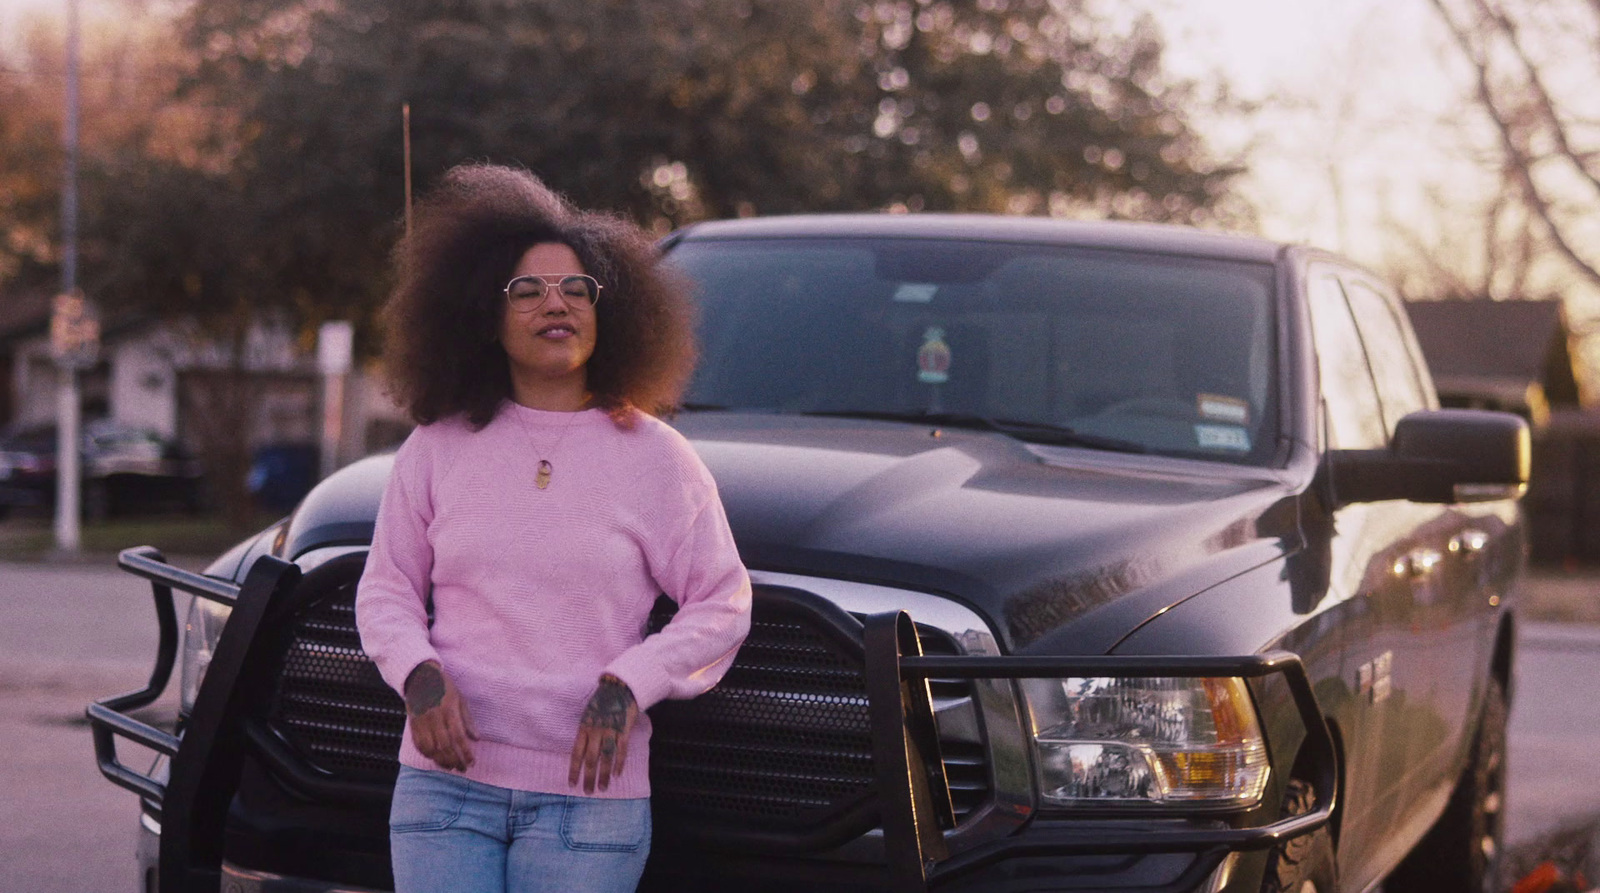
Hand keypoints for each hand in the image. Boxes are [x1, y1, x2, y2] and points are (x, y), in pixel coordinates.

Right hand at [403, 661, 478, 771]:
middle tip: (463, 769)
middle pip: (445, 746)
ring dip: (441, 761)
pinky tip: (435, 759)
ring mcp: (422, 722)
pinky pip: (419, 745)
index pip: (458, 737)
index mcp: (449, 710)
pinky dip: (427, 755)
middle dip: (455, 760)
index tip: (472, 762)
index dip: (465, 752)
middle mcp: (435, 718)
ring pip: (431, 749)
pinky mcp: (413, 725)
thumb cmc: (444, 688)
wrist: (419, 678)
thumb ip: (467, 720)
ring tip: (451, 767)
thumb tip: (476, 739)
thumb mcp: (460, 699)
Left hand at [568, 674, 638, 793]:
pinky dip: (619, 764)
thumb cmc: (602, 702)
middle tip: (587, 792)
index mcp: (584, 728)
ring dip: (603, 775)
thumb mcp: (588, 716)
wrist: (620, 688)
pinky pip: (621, 751)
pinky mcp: (624, 731)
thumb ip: (586, 733)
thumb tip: (582, 753)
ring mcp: (610, 731)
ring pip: (606, 758)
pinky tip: (616, 775)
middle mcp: (596, 732)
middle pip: (590, 759)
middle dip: (588, 778)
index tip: (572, 784)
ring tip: (602, 789)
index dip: (574, 770)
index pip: (576, 754)